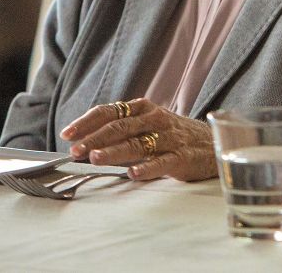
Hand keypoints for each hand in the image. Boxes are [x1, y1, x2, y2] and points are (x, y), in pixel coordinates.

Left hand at [60, 98, 215, 181]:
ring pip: (138, 144)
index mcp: (144, 109)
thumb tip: (84, 142)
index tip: (68, 134)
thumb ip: (121, 130)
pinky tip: (133, 173)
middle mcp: (156, 120)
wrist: (212, 144)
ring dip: (114, 151)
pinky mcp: (182, 157)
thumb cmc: (173, 135)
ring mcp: (170, 138)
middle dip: (95, 138)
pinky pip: (162, 162)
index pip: (111, 112)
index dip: (87, 122)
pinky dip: (147, 168)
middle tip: (76, 150)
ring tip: (95, 158)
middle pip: (120, 127)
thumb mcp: (148, 124)